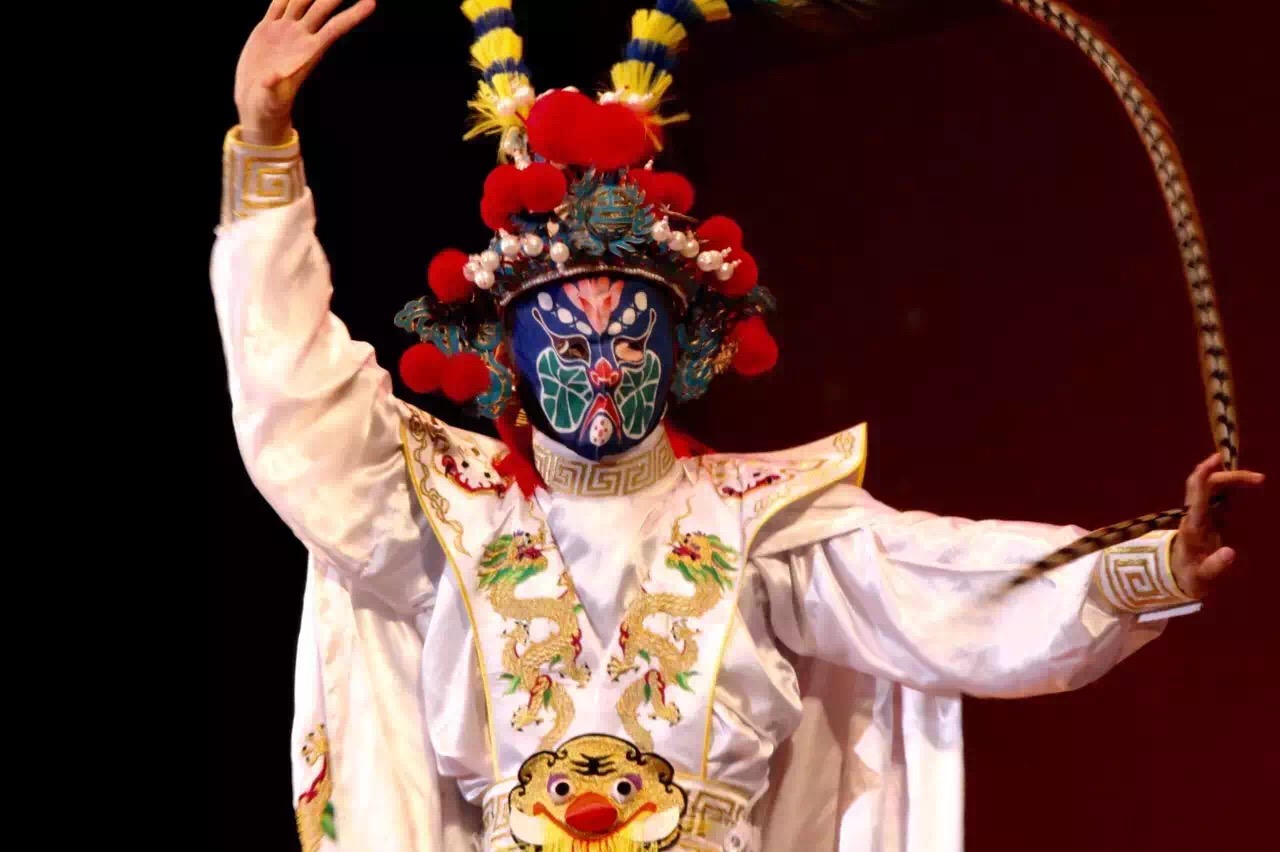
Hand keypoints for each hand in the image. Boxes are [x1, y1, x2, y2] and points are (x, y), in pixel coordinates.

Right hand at [234, 0, 376, 144]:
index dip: (353, 14)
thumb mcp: (271, 99)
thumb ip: (274, 87)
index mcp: (308, 53)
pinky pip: (278, 4)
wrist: (255, 100)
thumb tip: (273, 78)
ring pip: (300, 0)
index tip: (372, 2)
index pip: (336, 28)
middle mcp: (300, 37)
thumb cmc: (269, 105)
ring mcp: (284, 31)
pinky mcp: (267, 28)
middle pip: (321, 8)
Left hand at [1171, 452, 1264, 598]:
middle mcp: (1193, 514)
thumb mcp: (1200, 577)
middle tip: (1260, 478)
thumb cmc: (1189, 576)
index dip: (1204, 473)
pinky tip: (1244, 484)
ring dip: (1231, 479)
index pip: (1196, 494)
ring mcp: (1198, 513)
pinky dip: (1230, 488)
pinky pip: (1216, 495)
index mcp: (1192, 525)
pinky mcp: (1205, 516)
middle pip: (1206, 484)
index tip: (1219, 459)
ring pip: (1210, 487)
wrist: (1176, 576)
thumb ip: (1214, 566)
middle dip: (1230, 476)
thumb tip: (1231, 553)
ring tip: (1257, 479)